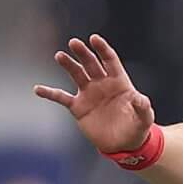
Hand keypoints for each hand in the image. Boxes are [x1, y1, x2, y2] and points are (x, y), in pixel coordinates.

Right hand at [34, 34, 156, 156]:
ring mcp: (88, 94)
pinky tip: (38, 89)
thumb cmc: (137, 127)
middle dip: (83, 53)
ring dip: (68, 65)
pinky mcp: (78, 107)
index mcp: (119, 81)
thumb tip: (139, 98)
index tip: (94, 39)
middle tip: (74, 43)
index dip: (102, 49)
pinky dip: (50, 93)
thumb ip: (142, 107)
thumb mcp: (144, 118)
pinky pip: (61, 97)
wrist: (124, 144)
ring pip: (76, 75)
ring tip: (60, 55)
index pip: (109, 60)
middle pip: (91, 63)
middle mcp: (102, 84)